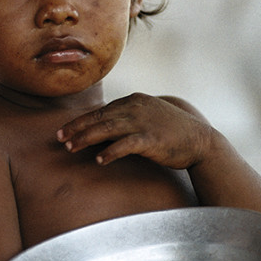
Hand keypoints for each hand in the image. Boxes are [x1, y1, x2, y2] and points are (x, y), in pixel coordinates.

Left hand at [57, 93, 211, 168]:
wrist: (201, 140)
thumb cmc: (173, 131)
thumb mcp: (149, 116)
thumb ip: (128, 117)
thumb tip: (105, 126)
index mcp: (134, 100)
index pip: (101, 110)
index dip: (81, 121)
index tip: (65, 130)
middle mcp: (136, 108)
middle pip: (99, 117)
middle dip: (77, 128)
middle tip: (59, 138)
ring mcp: (143, 122)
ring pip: (106, 128)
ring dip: (86, 139)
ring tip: (71, 148)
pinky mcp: (151, 139)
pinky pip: (125, 145)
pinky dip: (110, 151)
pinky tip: (99, 159)